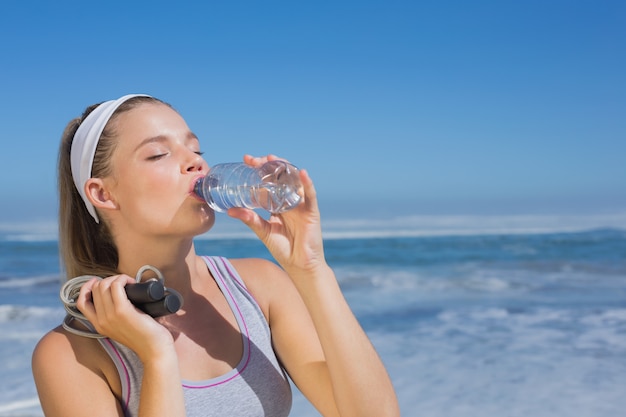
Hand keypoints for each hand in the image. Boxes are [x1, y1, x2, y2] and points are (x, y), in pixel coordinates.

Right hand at [77, 275, 173, 358]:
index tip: (100, 281)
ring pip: (104, 285)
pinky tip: (132, 282)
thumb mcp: (123, 328)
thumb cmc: (146, 337)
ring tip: (130, 283)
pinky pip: (116, 286)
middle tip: (125, 283)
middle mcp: (101, 321)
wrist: (155, 351)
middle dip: (109, 279)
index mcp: (99, 325)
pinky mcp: (122, 311)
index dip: (87, 287)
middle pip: (95, 289)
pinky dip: (123, 279)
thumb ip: (117, 317)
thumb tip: (124, 296)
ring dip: (117, 278)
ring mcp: (110, 316)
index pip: (81, 302)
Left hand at [228, 154, 326, 274]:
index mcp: (278, 204)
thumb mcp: (263, 231)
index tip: (246, 161)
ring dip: (286, 168)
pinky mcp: (312, 211)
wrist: (300, 265)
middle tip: (254, 160)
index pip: (268, 182)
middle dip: (269, 166)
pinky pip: (310, 195)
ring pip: (294, 181)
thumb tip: (230, 210)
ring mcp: (301, 204)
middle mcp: (290, 200)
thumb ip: (250, 219)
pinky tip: (302, 173)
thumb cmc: (284, 249)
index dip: (259, 170)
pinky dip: (307, 183)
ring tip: (273, 160)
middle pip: (281, 177)